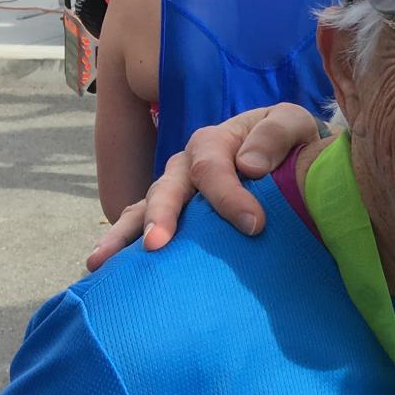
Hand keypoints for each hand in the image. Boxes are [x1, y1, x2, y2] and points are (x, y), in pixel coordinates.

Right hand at [82, 103, 320, 269]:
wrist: (288, 159)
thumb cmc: (289, 144)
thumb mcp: (292, 124)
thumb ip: (275, 135)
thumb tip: (248, 165)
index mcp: (214, 142)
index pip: (212, 168)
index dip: (229, 196)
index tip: (254, 225)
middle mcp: (185, 166)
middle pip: (166, 189)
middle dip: (161, 216)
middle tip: (157, 244)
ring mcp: (173, 191)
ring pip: (142, 210)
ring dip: (122, 235)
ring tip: (101, 261)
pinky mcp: (171, 216)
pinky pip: (139, 228)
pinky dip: (121, 247)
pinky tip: (103, 270)